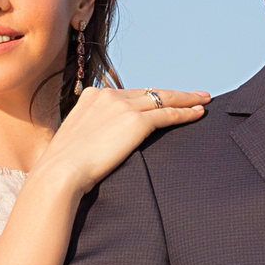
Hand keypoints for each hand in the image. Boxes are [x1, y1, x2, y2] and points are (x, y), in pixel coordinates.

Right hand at [30, 86, 208, 194]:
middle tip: (195, 95)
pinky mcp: (136, 121)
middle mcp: (108, 95)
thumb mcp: (75, 140)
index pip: (129, 93)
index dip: (149, 97)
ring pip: (164, 98)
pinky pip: (168, 114)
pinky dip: (186, 113)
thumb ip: (91, 132)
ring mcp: (123, 106)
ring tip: (204, 100)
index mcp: (92, 96)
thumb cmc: (63, 167)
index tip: (163, 99)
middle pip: (150, 92)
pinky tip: (199, 113)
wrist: (60, 173)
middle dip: (174, 93)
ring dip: (187, 99)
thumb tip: (98, 142)